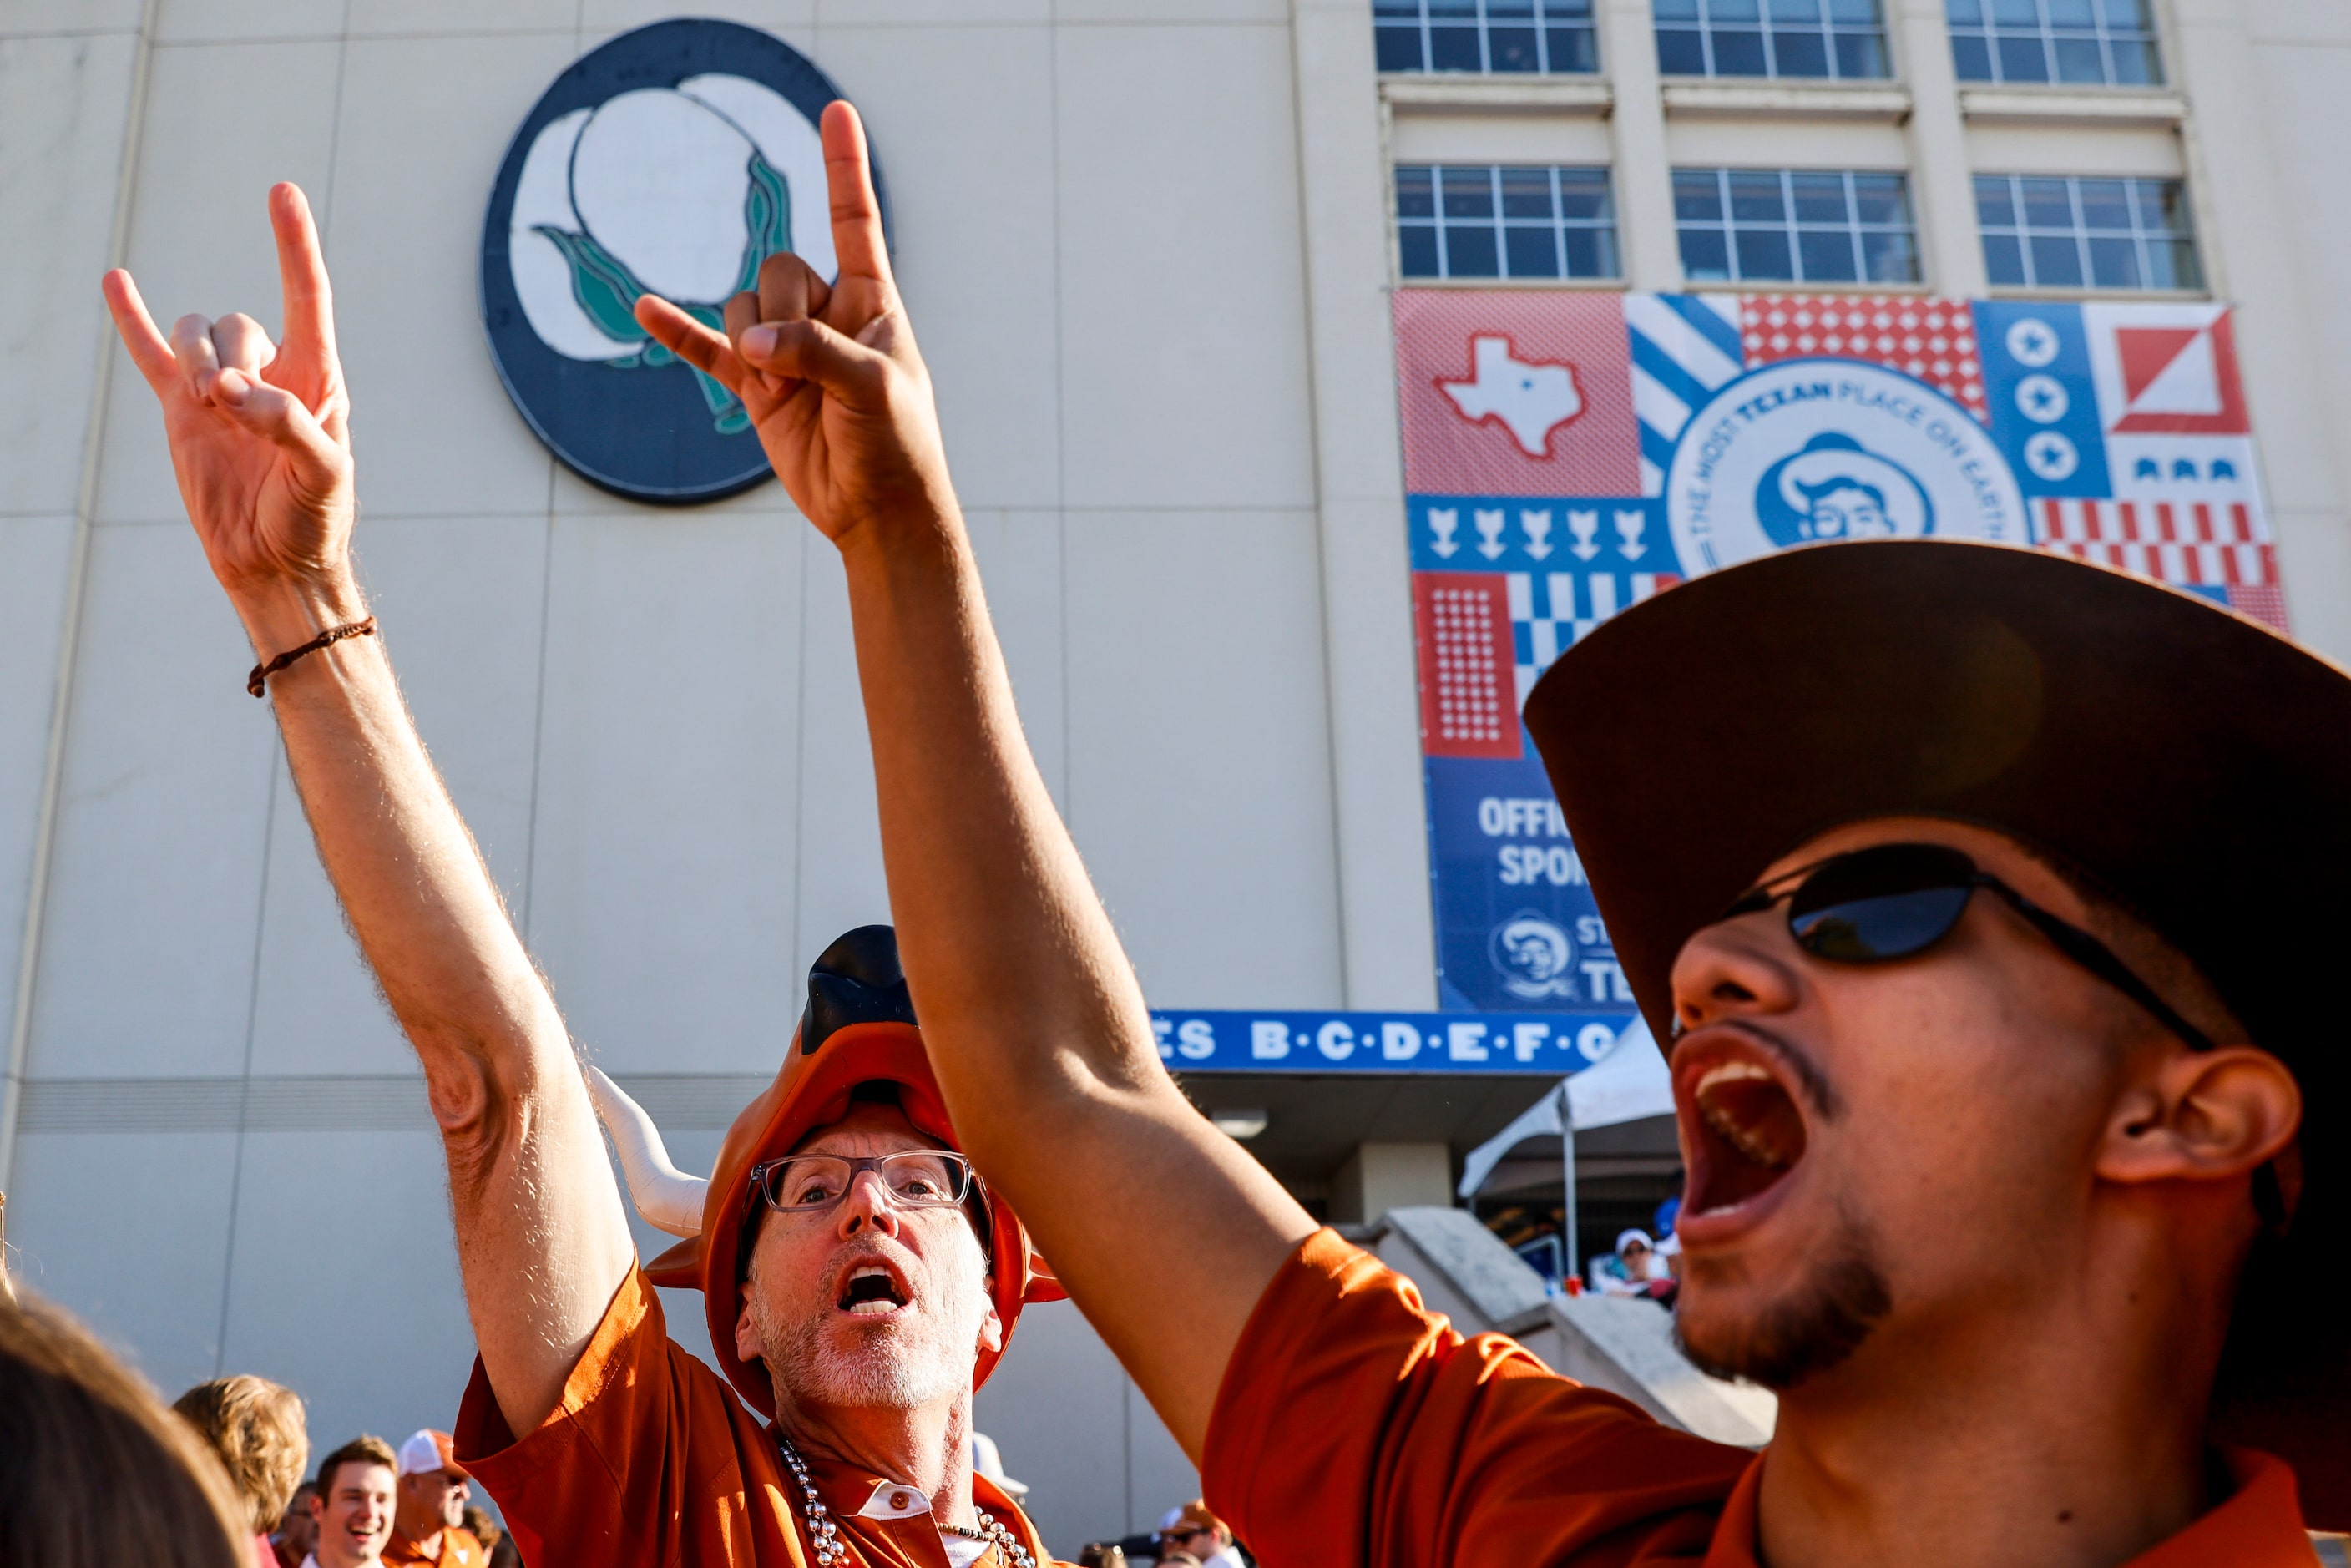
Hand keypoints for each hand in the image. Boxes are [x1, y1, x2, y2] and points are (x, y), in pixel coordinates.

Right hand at [102, 183, 358, 626]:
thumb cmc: (314, 519)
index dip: (294, 246)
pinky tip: (115, 281)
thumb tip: (235, 390)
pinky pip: (151, 354)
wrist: (275, 563)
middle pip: (237, 324)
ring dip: (191, 356)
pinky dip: (133, 320)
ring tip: (206, 404)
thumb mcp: (323, 474)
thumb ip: (289, 424)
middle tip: (233, 406)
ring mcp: (221, 388)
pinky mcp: (182, 410)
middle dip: (227, 356)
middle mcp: (270, 373)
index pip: (307, 297)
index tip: (282, 192)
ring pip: (196, 334)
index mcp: (317, 378)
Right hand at [633, 101, 954, 545]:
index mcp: (872, 303)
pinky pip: (708, 350)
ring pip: (742, 307)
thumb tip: (748, 344)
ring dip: (752, 342)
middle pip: (780, 268)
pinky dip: (678, 333)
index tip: (836, 110)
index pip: (853, 222)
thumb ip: (812, 352)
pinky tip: (645, 310)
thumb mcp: (870, 388)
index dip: (843, 168)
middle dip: (782, 310)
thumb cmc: (896, 445)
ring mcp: (786, 351)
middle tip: (810, 365)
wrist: (877, 513)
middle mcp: (827, 317)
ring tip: (784, 389)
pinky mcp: (756, 389)